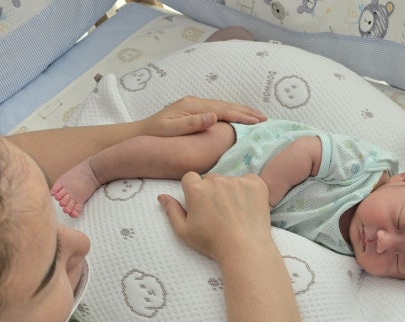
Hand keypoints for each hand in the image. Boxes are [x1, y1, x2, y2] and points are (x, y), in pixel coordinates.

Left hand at [139, 96, 266, 137]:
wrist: (139, 132)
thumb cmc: (154, 135)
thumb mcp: (171, 130)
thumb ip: (192, 123)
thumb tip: (213, 116)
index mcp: (193, 106)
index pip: (223, 110)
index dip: (241, 115)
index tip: (257, 121)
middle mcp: (196, 102)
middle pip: (227, 105)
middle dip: (247, 111)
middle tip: (265, 118)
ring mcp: (195, 105)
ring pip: (224, 106)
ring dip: (242, 111)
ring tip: (258, 117)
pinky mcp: (195, 110)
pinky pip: (219, 110)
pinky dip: (233, 113)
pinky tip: (240, 116)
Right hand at [159, 172, 272, 262]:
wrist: (245, 249)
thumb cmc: (212, 243)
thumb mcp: (184, 232)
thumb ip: (172, 211)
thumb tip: (162, 196)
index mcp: (196, 189)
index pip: (190, 178)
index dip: (194, 190)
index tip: (201, 204)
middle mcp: (216, 180)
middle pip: (211, 179)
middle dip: (212, 191)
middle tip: (219, 211)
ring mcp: (237, 180)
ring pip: (230, 180)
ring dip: (230, 190)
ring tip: (235, 212)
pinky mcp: (256, 184)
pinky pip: (249, 180)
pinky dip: (248, 190)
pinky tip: (247, 206)